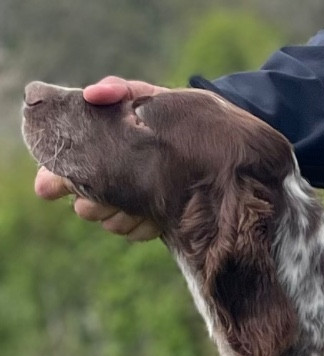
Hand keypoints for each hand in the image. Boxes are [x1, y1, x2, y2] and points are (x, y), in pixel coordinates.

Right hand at [33, 77, 166, 241]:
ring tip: (141, 200)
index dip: (54, 179)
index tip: (49, 185)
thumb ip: (117, 89)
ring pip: (110, 223)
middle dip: (92, 202)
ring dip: (120, 214)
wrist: (210, 141)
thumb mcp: (144, 95)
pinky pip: (137, 233)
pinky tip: (157, 213)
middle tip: (106, 194)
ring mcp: (132, 205)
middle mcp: (110, 183)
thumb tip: (92, 94)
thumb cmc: (169, 113)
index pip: (63, 171)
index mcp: (97, 154)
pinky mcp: (155, 221)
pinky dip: (145, 225)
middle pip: (84, 206)